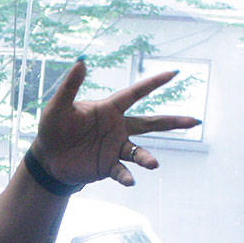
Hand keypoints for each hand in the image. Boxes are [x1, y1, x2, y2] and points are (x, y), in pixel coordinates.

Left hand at [30, 60, 199, 187]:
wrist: (47, 158)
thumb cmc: (52, 128)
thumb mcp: (58, 106)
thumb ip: (70, 86)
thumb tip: (81, 61)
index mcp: (109, 109)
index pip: (135, 93)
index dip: (154, 83)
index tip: (174, 73)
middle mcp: (118, 128)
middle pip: (151, 123)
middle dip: (173, 122)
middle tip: (195, 121)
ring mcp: (115, 148)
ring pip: (138, 150)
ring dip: (146, 157)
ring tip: (154, 164)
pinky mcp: (108, 166)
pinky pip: (121, 170)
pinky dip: (126, 176)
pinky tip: (130, 181)